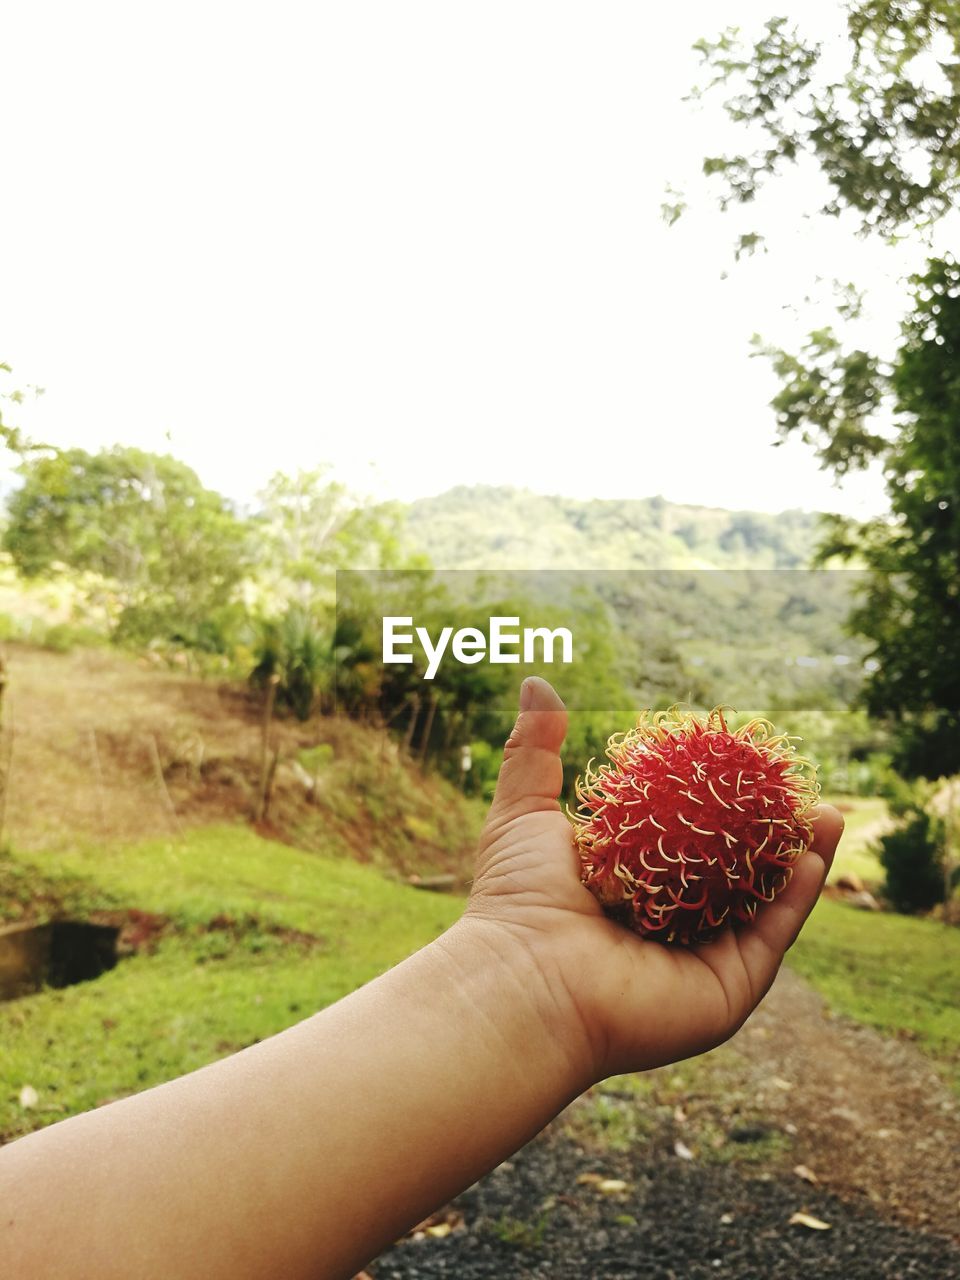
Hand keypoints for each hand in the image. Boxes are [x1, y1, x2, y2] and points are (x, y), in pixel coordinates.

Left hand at [464, 677, 842, 1082]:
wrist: (524, 979)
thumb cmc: (517, 897)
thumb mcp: (524, 810)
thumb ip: (534, 750)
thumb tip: (537, 681)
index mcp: (633, 889)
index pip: (687, 841)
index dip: (719, 804)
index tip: (745, 762)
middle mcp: (670, 925)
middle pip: (734, 870)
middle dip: (772, 830)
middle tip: (797, 787)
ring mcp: (701, 960)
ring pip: (763, 902)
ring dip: (800, 859)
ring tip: (826, 810)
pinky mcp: (725, 990)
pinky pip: (771, 937)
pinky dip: (797, 898)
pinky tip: (814, 853)